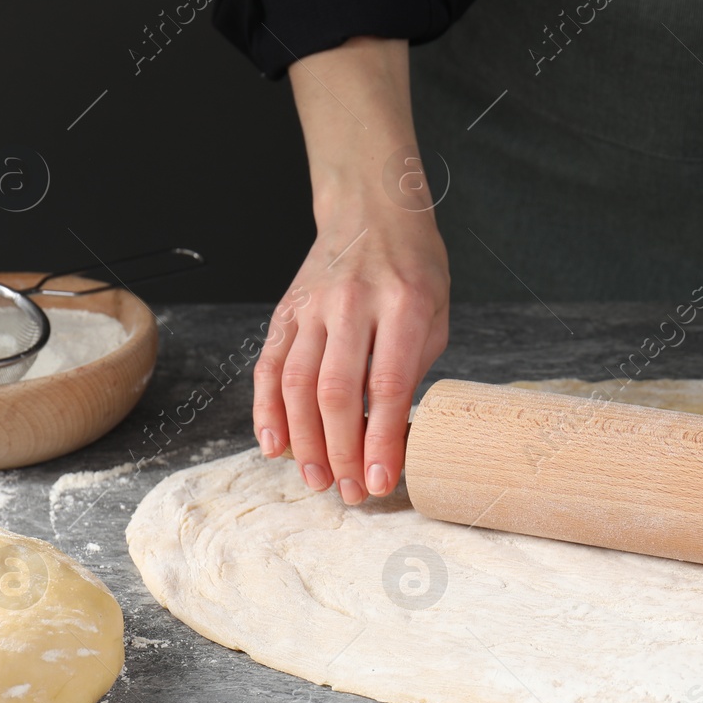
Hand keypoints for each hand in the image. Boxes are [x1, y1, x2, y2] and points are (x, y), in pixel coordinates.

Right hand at [254, 205, 449, 501]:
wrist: (372, 210)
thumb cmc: (414, 269)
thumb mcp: (436, 313)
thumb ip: (413, 369)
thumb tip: (393, 435)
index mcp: (404, 305)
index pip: (388, 385)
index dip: (383, 439)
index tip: (382, 480)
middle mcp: (354, 305)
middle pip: (336, 391)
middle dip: (341, 451)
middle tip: (350, 492)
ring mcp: (314, 306)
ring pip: (298, 383)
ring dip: (304, 441)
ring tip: (317, 480)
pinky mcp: (287, 310)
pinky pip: (270, 365)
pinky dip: (266, 409)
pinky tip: (274, 444)